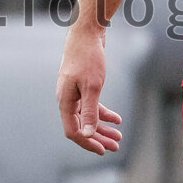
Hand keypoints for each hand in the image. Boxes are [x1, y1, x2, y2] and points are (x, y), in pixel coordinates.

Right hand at [56, 28, 122, 154]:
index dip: (88, 142)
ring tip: (118, 137)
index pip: (73, 131)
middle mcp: (67, 99)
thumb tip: (86, 134)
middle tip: (115, 147)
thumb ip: (89, 111)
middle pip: (82, 126)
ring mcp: (74, 92)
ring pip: (88, 117)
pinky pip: (91, 105)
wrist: (86, 32)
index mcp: (65, 102)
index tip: (103, 151)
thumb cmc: (88, 58)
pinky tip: (117, 119)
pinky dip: (103, 113)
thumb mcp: (92, 86)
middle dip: (98, 138)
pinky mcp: (82, 85)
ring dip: (102, 128)